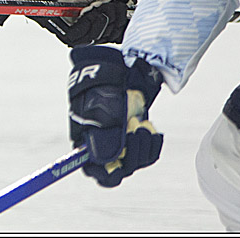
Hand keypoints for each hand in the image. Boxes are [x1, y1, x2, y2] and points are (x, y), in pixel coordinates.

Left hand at [28, 0, 133, 45]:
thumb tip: (133, 4)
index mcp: (99, 20)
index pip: (117, 31)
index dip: (121, 22)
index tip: (124, 12)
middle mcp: (90, 30)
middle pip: (110, 36)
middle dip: (112, 19)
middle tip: (105, 6)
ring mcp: (80, 35)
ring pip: (98, 38)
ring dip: (99, 21)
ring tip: (93, 8)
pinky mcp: (68, 36)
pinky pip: (83, 38)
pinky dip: (88, 24)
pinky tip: (85, 13)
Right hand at [68, 46, 162, 186]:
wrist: (120, 67)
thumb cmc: (105, 86)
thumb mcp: (103, 110)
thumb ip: (105, 138)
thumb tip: (109, 162)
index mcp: (87, 140)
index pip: (94, 169)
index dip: (105, 173)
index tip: (118, 167)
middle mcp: (104, 143)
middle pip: (119, 168)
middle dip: (131, 155)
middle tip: (136, 132)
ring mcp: (121, 139)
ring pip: (136, 160)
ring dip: (143, 146)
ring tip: (144, 125)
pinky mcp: (136, 134)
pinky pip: (147, 151)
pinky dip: (152, 143)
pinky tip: (152, 129)